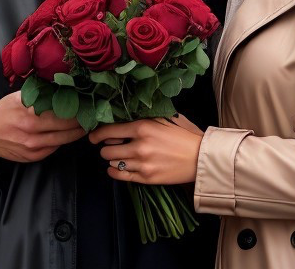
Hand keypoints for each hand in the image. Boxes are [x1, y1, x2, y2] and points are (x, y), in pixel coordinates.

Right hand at [0, 91, 85, 161]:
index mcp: (30, 111)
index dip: (78, 107)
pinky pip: (54, 148)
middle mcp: (32, 130)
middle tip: (91, 114)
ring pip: (63, 140)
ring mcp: (33, 146)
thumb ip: (41, 94)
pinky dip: (62, 141)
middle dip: (82, 121)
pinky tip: (68, 134)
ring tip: (85, 125)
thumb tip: (65, 87)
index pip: (63, 110)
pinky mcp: (32, 156)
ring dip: (77, 133)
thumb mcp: (20, 96)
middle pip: (67, 126)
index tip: (88, 103)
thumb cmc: (5, 110)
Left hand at [88, 115, 203, 184]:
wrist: (200, 157)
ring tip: (119, 155)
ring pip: (112, 162)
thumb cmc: (183, 136)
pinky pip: (120, 176)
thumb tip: (124, 115)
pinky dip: (114, 171)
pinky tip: (117, 168)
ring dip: (112, 159)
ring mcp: (142, 164)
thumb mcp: (164, 119)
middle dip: (106, 148)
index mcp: (142, 127)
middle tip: (111, 146)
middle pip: (106, 150)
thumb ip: (144, 117)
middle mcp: (139, 146)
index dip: (97, 134)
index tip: (93, 136)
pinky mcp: (146, 178)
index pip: (109, 130)